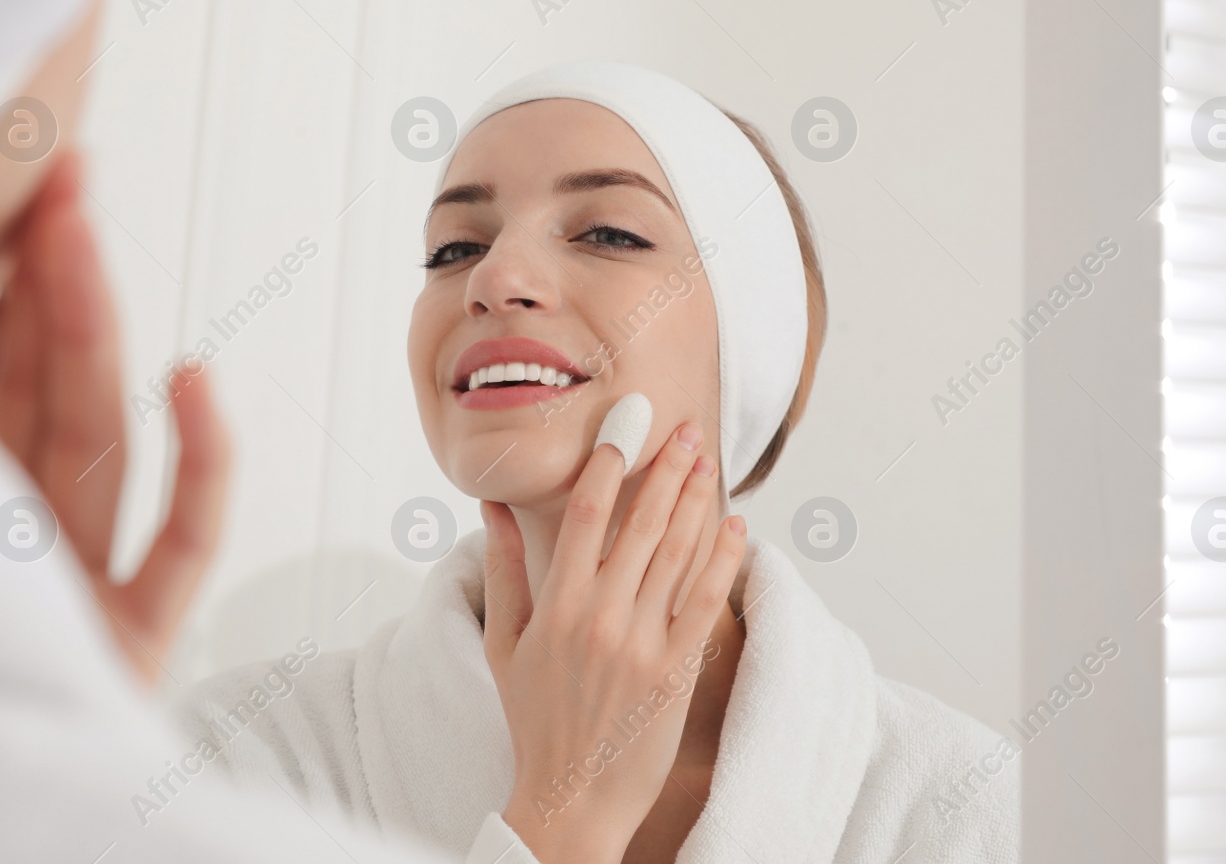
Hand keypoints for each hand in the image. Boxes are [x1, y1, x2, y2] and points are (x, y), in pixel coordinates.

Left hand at [0, 153, 229, 685]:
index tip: (18, 181)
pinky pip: (175, 542)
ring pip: (93, 435)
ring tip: (86, 234)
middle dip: (50, 275)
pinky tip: (195, 384)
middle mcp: (16, 534)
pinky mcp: (130, 639)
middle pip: (42, 381)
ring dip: (95, 332)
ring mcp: (80, 583)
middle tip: (56, 176)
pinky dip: (196, 464)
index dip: (2, 273)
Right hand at [482, 423, 745, 863]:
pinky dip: (724, 558)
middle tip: (688, 430)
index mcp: (556, 607)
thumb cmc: (533, 720)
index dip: (609, 464)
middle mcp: (601, 618)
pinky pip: (706, 601)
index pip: (586, 516)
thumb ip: (502, 569)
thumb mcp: (503, 643)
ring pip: (677, 553)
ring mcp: (643, 645)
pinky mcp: (677, 671)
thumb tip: (490, 506)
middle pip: (641, 524)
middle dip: (667, 470)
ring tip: (709, 462)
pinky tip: (735, 525)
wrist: (571, 798)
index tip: (627, 426)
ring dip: (696, 500)